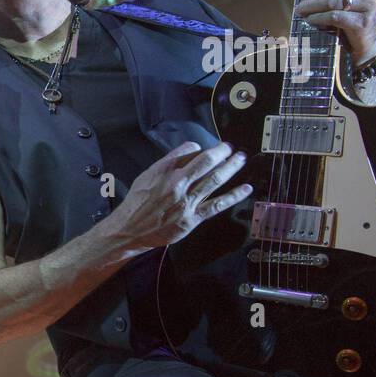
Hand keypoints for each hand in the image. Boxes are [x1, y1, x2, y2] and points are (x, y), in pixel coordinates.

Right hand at [111, 141, 251, 251]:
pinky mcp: (192, 218)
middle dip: (221, 152)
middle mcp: (177, 184)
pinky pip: (217, 205)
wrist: (130, 229)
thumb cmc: (137, 202)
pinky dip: (233, 196)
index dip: (202, 147)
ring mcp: (186, 202)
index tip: (210, 147)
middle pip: (205, 163)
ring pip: (214, 180)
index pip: (188, 152)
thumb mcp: (147, 176)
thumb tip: (192, 148)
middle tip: (230, 147)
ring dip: (231, 168)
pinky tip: (246, 189)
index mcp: (164, 171)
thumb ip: (169, 162)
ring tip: (241, 159)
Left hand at [276, 0, 375, 65]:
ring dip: (312, 7)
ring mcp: (370, 2)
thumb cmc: (340, 7)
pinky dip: (318, 18)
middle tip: (304, 1)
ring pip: (334, 1)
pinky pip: (335, 17)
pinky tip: (311, 20)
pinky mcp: (364, 22)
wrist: (360, 36)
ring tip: (302, 11)